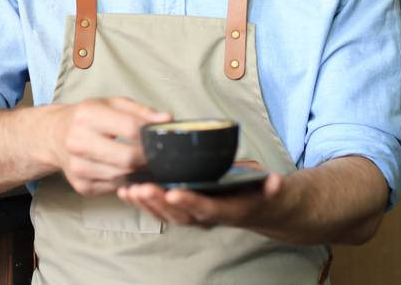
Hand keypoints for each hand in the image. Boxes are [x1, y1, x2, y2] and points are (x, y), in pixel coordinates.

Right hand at [49, 97, 170, 195]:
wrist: (54, 135)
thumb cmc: (88, 117)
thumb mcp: (112, 103)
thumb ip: (141, 110)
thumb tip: (167, 119)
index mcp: (87, 115)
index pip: (129, 128)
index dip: (150, 135)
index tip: (161, 138)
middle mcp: (78, 141)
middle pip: (127, 158)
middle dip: (147, 158)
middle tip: (157, 155)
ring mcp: (77, 167)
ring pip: (122, 176)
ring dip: (138, 171)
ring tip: (143, 161)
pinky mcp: (81, 186)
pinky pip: (114, 187)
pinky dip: (126, 180)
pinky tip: (127, 170)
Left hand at [117, 172, 284, 227]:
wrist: (262, 208)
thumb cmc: (263, 192)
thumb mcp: (272, 188)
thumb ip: (272, 186)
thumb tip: (274, 183)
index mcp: (229, 210)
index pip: (208, 208)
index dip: (190, 202)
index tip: (174, 192)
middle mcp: (209, 217)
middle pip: (181, 214)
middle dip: (159, 202)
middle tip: (142, 187)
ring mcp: (194, 216)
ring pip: (167, 215)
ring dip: (146, 204)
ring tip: (129, 190)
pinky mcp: (184, 211)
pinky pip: (161, 210)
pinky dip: (142, 203)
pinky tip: (126, 191)